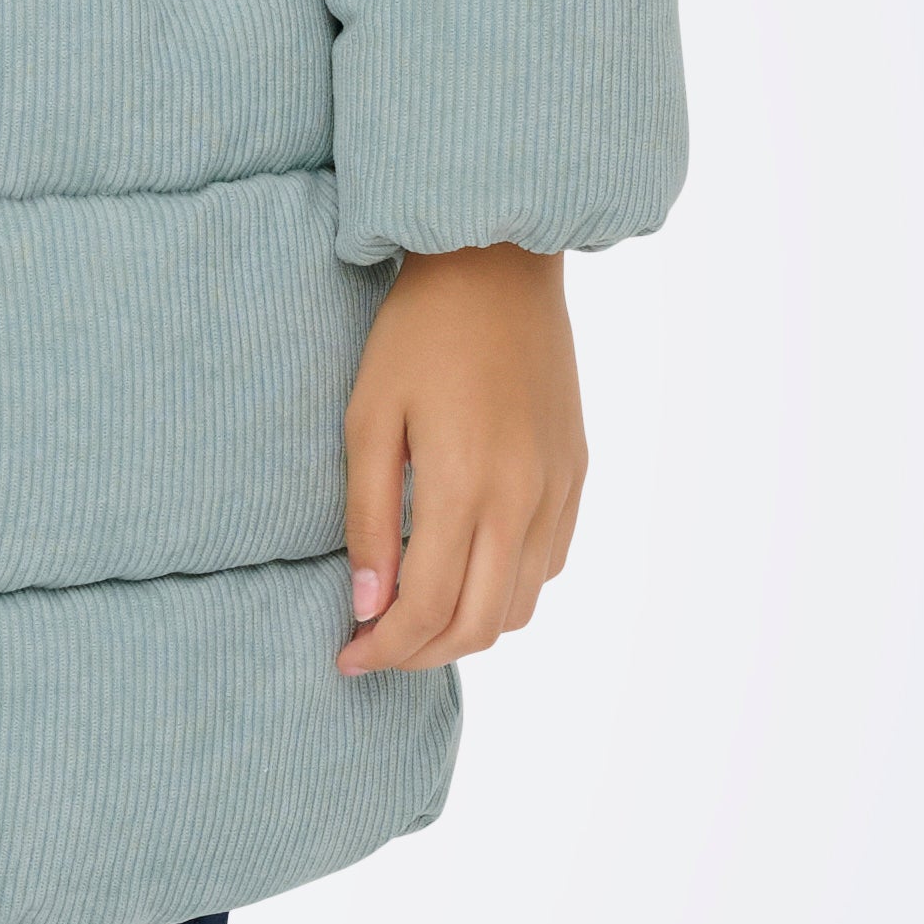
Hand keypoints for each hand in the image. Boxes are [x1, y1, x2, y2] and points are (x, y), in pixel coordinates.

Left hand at [340, 248, 585, 676]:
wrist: (498, 266)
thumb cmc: (417, 335)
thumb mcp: (368, 419)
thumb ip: (368, 519)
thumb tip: (367, 604)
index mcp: (465, 485)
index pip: (428, 609)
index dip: (384, 649)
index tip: (346, 657)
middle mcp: (523, 499)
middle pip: (478, 626)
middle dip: (421, 654)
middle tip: (374, 648)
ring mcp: (558, 489)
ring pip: (519, 606)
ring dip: (465, 629)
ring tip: (414, 615)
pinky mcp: (576, 474)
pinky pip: (547, 565)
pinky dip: (504, 591)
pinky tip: (463, 570)